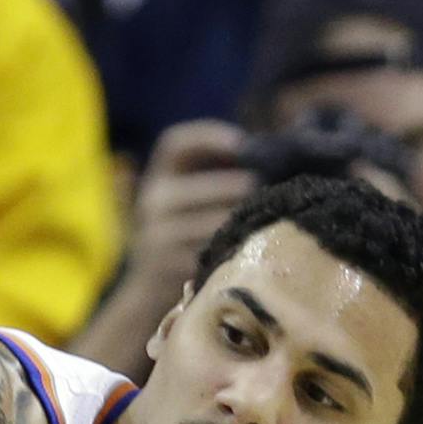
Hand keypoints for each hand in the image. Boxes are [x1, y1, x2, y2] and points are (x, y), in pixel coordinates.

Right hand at [128, 120, 256, 292]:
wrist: (150, 288)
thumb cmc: (185, 235)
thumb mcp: (189, 200)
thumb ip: (219, 175)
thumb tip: (272, 154)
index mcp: (159, 177)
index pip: (175, 144)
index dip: (208, 136)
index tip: (242, 141)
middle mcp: (153, 201)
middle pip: (200, 186)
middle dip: (237, 187)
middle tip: (266, 189)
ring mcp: (157, 234)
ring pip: (212, 221)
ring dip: (242, 218)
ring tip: (267, 216)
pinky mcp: (169, 264)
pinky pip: (212, 250)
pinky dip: (235, 245)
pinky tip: (253, 244)